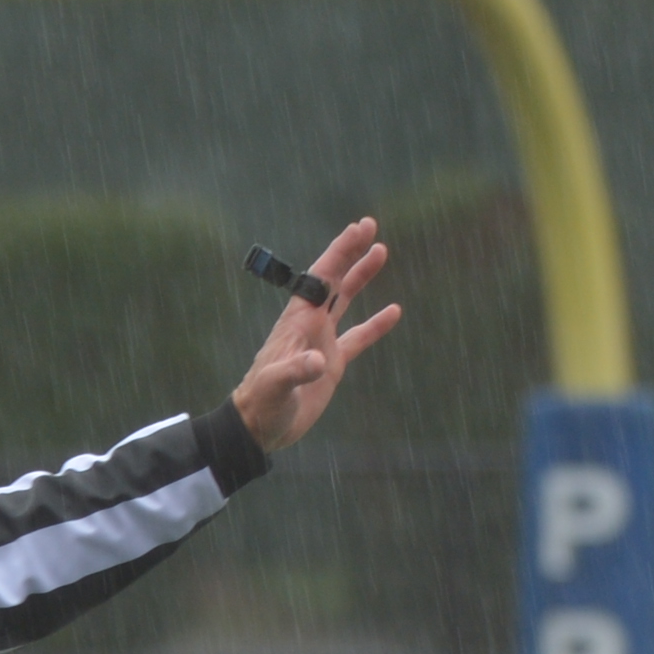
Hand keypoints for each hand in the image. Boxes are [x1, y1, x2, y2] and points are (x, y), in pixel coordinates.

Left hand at [230, 216, 400, 454]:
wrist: (259, 428)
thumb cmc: (261, 404)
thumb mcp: (275, 386)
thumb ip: (295, 371)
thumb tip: (318, 362)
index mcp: (298, 321)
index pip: (321, 278)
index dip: (339, 252)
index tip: (358, 228)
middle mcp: (310, 325)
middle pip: (333, 280)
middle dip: (350, 252)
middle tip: (370, 225)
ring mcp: (321, 342)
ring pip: (345, 300)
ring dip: (361, 276)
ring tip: (381, 251)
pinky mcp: (331, 364)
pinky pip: (357, 337)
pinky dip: (375, 325)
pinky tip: (394, 311)